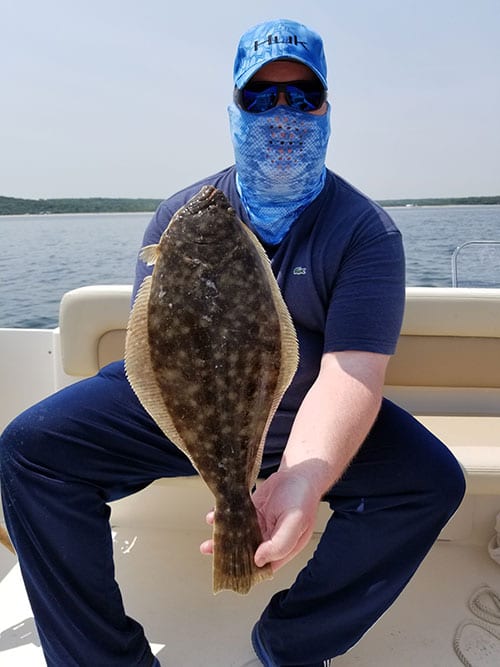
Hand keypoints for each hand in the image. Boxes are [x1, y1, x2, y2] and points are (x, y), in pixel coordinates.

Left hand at [200, 469, 320, 571]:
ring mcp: (260, 525)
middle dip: (228, 555)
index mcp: (283, 548)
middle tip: (210, 553)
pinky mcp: (252, 511)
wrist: (299, 473)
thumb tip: (259, 561)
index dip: (246, 572)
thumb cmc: (302, 498)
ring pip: (238, 536)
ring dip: (223, 538)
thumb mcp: (295, 523)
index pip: (263, 568)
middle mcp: (270, 539)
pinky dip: (224, 518)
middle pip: (246, 553)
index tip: (229, 572)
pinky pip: (235, 517)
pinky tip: (214, 517)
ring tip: (207, 542)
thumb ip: (279, 544)